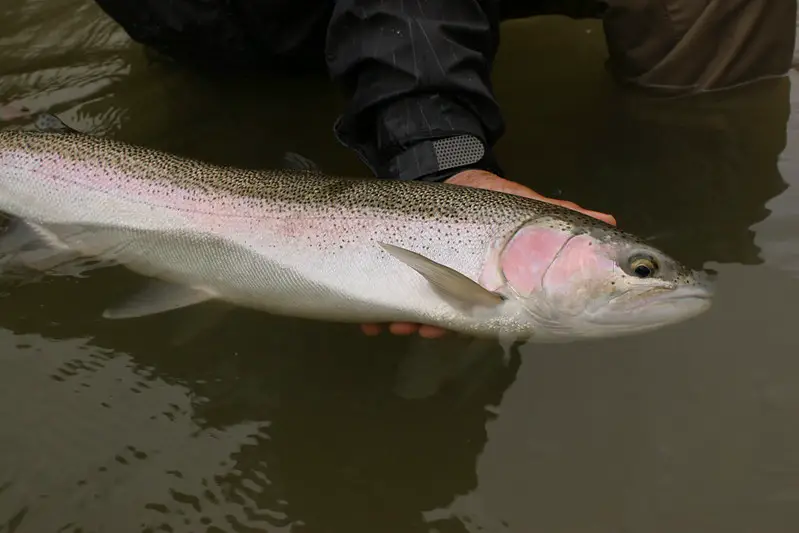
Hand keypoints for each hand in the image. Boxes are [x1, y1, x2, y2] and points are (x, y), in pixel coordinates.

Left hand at [360, 169, 616, 337]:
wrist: (442, 172)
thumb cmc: (490, 197)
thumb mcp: (525, 205)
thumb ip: (560, 218)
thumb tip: (611, 223)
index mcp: (501, 284)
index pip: (500, 313)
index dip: (484, 324)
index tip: (462, 326)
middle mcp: (471, 291)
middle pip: (457, 321)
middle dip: (440, 326)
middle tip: (424, 327)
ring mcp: (438, 284)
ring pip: (424, 316)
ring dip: (409, 322)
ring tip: (395, 322)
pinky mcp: (410, 275)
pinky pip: (394, 302)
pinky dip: (381, 313)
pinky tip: (372, 320)